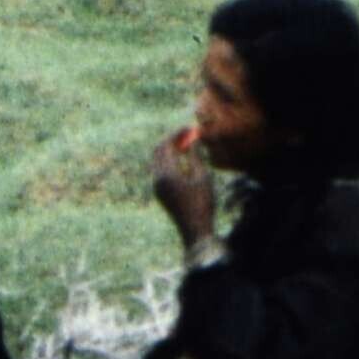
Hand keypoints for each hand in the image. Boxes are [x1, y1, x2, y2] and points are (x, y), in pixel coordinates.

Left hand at [147, 124, 216, 243]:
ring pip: (157, 160)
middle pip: (158, 151)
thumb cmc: (202, 203)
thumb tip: (192, 141)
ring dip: (169, 151)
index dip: (176, 134)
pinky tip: (182, 161)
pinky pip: (160, 170)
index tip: (188, 129)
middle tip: (185, 134)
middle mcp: (157, 179)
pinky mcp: (159, 192)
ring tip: (186, 146)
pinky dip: (168, 161)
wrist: (195, 230)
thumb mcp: (202, 177)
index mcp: (167, 174)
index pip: (166, 145)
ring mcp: (156, 186)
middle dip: (170, 141)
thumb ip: (195, 157)